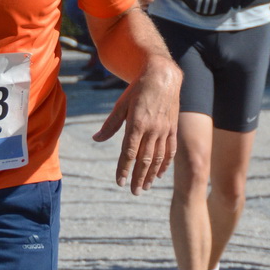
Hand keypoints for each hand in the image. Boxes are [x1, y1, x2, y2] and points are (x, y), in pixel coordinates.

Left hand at [92, 58, 178, 193]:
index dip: (124, 169)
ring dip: (151, 175)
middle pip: (144, 160)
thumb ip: (110, 125)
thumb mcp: (121, 105)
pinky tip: (160, 174)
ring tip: (145, 187)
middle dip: (138, 178)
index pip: (129, 153)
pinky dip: (165, 164)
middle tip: (134, 192)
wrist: (163, 77)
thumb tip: (96, 139)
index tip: (120, 182)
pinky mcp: (173, 128)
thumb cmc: (138, 90)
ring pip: (158, 158)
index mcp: (137, 124)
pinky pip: (170, 150)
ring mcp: (164, 130)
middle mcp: (152, 130)